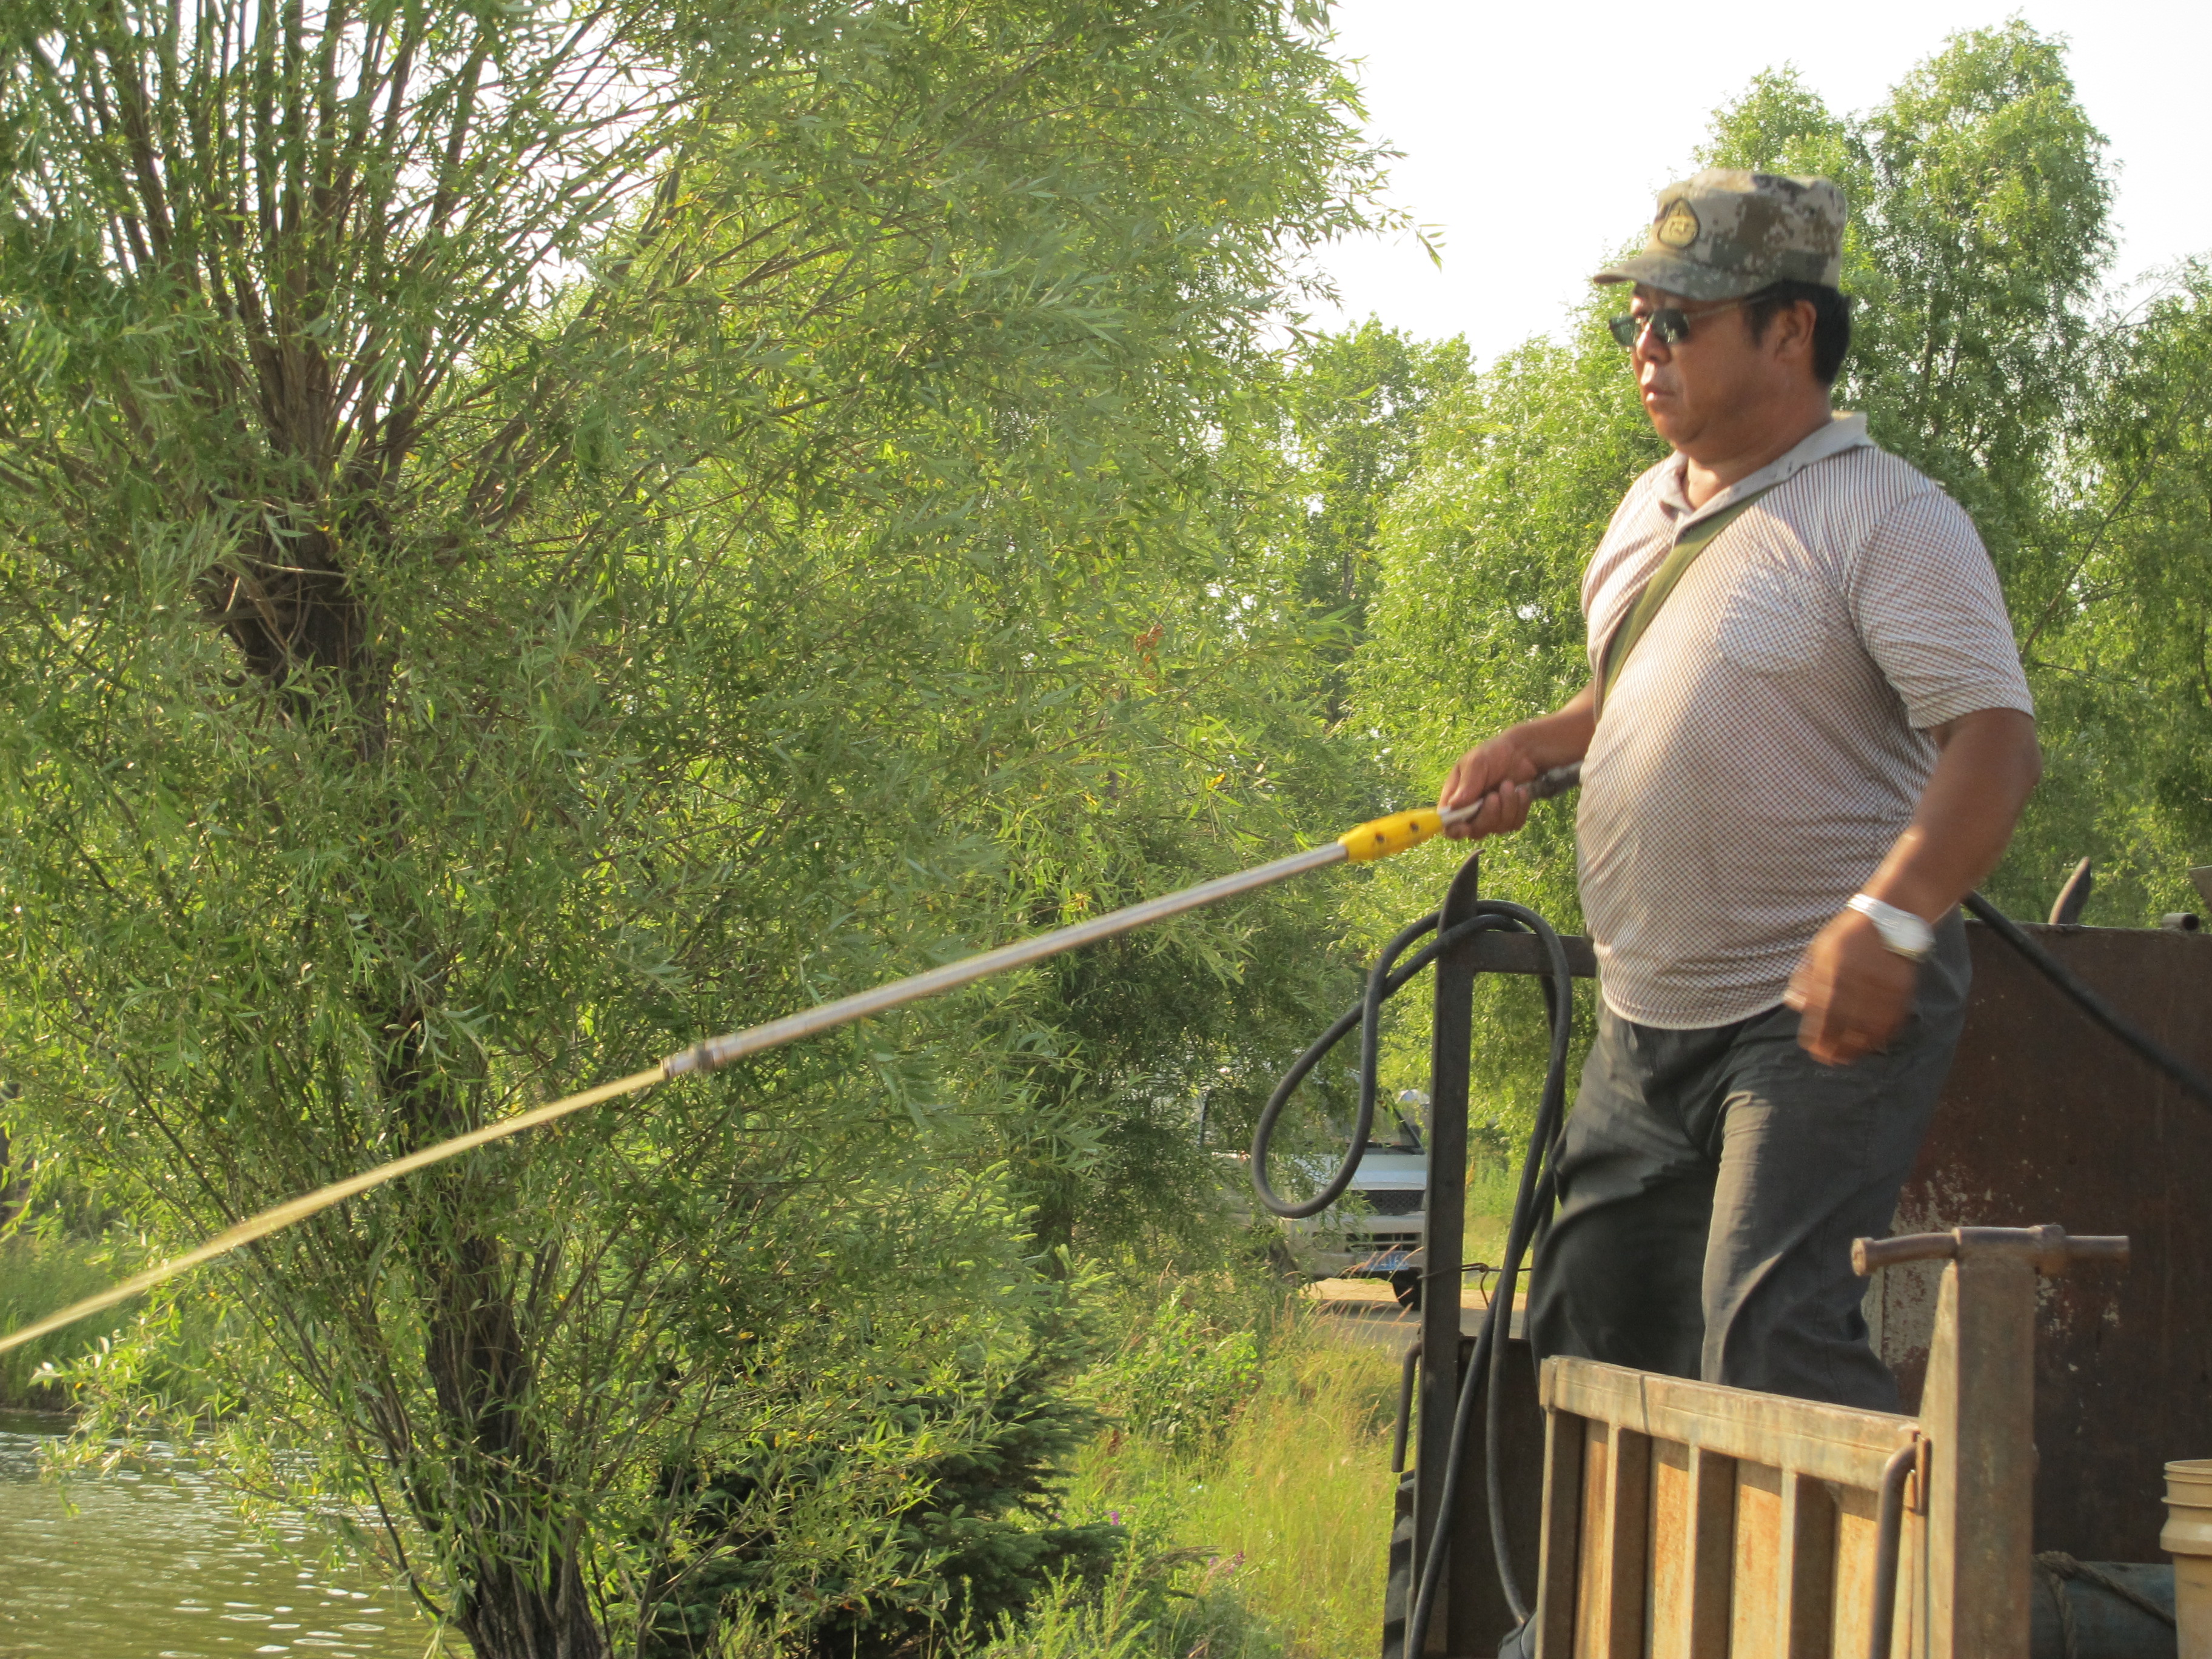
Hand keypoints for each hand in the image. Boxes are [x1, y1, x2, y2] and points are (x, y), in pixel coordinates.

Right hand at [1437, 735, 1539, 840]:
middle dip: (1489, 815)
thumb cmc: (1492, 754)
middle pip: (1475, 831)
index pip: (1448, 825)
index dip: (1454, 831)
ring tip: (1509, 785)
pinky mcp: (1510, 817)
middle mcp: (1471, 812)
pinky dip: (1520, 808)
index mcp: (1455, 799)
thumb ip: (1466, 784)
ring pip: (1498, 829)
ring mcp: (1491, 816)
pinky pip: (1514, 824)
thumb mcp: (1476, 763)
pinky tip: (1520, 791)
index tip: (1465, 827)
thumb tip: (1453, 806)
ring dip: (1507, 806)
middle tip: (1495, 795)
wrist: (1520, 752)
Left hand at [1784, 909, 1919, 1065]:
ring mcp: (1882, 982)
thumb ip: (1806, 977)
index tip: (1813, 1049)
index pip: (1822, 1010)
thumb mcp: (1820, 949)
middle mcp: (1857, 977)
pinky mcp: (1902, 986)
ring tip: (1848, 1058)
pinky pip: (1892, 1018)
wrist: (1889, 916)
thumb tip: (1794, 1005)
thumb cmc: (1847, 936)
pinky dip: (1882, 1035)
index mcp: (1832, 968)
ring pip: (1869, 1024)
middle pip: (1845, 1021)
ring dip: (1858, 1046)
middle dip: (1836, 1045)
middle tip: (1829, 1060)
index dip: (1818, 1034)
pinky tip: (1872, 1044)